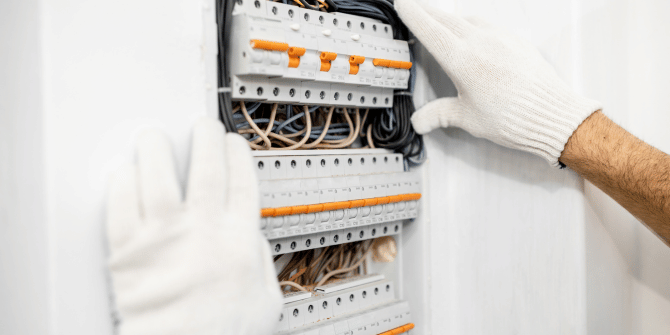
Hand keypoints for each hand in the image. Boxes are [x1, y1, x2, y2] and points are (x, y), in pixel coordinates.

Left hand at [106, 118, 281, 334]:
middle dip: (204, 139)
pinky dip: (122, 183)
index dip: (237, 155)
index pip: (241, 181)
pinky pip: (121, 205)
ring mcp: (163, 237)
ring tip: (154, 137)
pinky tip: (125, 171)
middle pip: (204, 168)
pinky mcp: (128, 250)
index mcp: (238, 239)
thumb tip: (254, 239)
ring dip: (156, 150)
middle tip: (201, 127)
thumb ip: (264, 263)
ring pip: (157, 176)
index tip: (233, 143)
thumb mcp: (266, 301)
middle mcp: (202, 229)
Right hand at [396, 0, 601, 165]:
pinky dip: (474, 27)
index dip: (413, 14)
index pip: (430, 29)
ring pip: (468, 20)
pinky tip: (474, 36)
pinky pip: (489, 26)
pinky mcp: (516, 41)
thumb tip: (422, 120)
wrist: (553, 115)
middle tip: (415, 6)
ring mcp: (501, 38)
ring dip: (451, 18)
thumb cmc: (515, 117)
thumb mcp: (467, 118)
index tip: (402, 3)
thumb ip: (440, 114)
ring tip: (441, 22)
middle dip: (427, 11)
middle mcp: (481, 42)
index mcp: (462, 60)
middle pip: (446, 18)